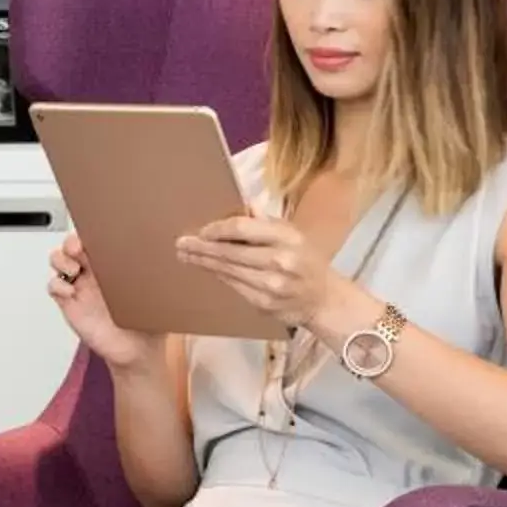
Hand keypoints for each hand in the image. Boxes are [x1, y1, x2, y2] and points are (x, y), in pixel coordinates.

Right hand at [48, 230, 157, 369]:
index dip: (90, 233)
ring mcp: (81, 288)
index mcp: (115, 266)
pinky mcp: (71, 304)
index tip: (92, 235)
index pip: (96, 240)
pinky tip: (70, 293)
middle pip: (71, 245)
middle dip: (70, 243)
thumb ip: (159, 277)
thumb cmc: (147, 323)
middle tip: (77, 250)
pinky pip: (54, 287)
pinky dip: (57, 286)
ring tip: (73, 271)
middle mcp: (94, 274)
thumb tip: (172, 258)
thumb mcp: (157, 295)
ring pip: (59, 261)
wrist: (137, 352)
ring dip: (61, 261)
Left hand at [177, 214, 369, 337]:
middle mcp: (281, 261)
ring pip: (228, 270)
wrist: (324, 298)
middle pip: (231, 252)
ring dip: (204, 262)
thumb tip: (243, 203)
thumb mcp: (292, 234)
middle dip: (202, 247)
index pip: (243, 228)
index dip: (218, 229)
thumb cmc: (305, 260)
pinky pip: (233, 286)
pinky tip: (206, 269)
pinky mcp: (264, 303)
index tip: (201, 230)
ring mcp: (272, 285)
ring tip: (186, 255)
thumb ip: (266, 222)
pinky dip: (218, 276)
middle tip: (181, 243)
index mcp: (288, 237)